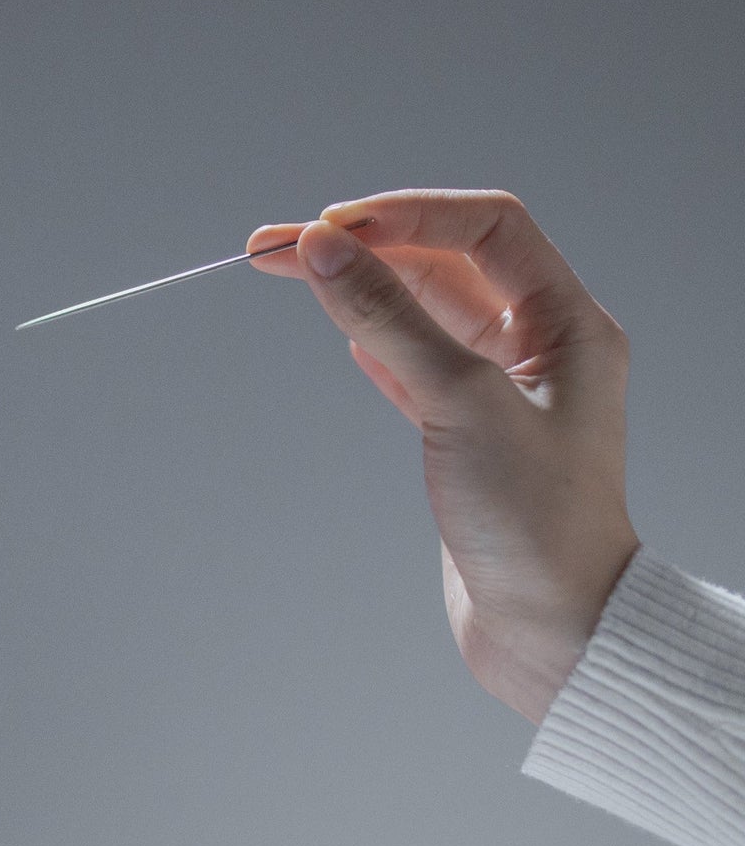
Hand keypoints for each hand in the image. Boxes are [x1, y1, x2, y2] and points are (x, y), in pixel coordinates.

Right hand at [248, 190, 639, 723]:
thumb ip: (389, 321)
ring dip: (359, 293)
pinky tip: (341, 334)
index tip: (326, 226)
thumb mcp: (460, 405)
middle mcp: (541, 348)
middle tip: (276, 246)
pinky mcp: (466, 442)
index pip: (484, 229)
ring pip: (421, 317)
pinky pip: (415, 369)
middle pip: (442, 267)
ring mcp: (502, 396)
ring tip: (290, 272)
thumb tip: (325, 251)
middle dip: (363, 248)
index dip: (403, 215)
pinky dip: (374, 345)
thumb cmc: (537, 525)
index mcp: (567, 322)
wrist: (550, 630)